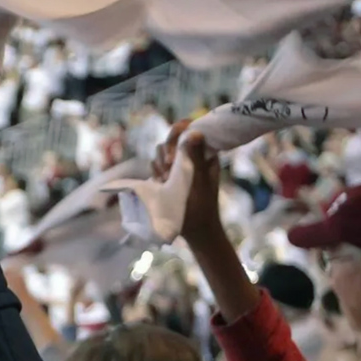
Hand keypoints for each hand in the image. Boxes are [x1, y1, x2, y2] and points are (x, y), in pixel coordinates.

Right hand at [162, 123, 225, 248]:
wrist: (196, 231)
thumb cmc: (200, 206)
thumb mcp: (197, 180)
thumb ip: (195, 155)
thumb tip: (196, 131)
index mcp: (204, 153)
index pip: (188, 129)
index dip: (176, 135)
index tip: (171, 154)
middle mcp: (192, 157)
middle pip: (171, 140)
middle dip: (165, 154)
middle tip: (168, 172)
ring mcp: (180, 167)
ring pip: (162, 153)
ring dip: (160, 165)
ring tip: (164, 181)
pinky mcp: (170, 177)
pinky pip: (158, 165)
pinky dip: (156, 173)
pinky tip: (160, 184)